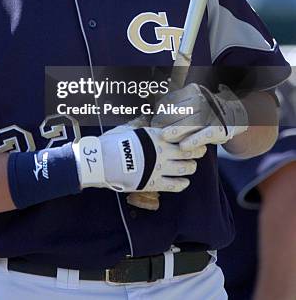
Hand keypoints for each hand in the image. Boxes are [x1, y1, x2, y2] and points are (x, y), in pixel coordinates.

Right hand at [72, 126, 205, 192]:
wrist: (103, 162)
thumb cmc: (112, 143)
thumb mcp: (128, 129)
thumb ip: (140, 126)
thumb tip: (143, 119)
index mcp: (155, 136)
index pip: (180, 135)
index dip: (190, 135)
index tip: (196, 135)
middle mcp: (161, 151)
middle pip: (187, 151)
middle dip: (196, 151)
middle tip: (201, 151)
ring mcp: (160, 168)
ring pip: (185, 168)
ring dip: (190, 167)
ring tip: (191, 166)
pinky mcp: (154, 183)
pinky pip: (175, 185)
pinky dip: (182, 183)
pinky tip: (184, 182)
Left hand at [151, 83, 248, 149]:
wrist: (233, 114)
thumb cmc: (204, 111)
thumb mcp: (192, 102)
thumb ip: (175, 104)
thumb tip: (154, 109)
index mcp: (195, 91)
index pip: (176, 100)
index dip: (163, 110)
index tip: (154, 120)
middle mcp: (205, 100)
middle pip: (183, 111)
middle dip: (167, 121)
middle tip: (156, 129)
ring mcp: (213, 115)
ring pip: (192, 123)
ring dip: (177, 130)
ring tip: (164, 136)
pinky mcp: (220, 129)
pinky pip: (206, 135)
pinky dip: (194, 140)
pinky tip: (183, 146)